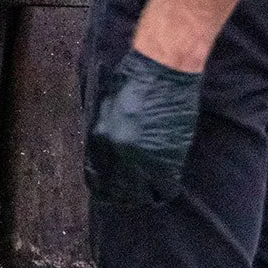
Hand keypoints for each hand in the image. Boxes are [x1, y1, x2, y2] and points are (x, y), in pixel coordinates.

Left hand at [86, 49, 201, 207]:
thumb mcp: (106, 105)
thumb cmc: (134, 79)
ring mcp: (145, 158)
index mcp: (101, 138)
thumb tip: (101, 155)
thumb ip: (103, 131)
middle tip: (133, 195)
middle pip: (120, 190)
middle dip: (125, 195)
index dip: (105, 188)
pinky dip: (165, 189)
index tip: (111, 192)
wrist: (163, 71)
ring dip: (146, 194)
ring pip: (143, 194)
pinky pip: (166, 186)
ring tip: (150, 191)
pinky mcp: (169, 158)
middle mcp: (120, 152)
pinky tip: (166, 185)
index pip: (98, 177)